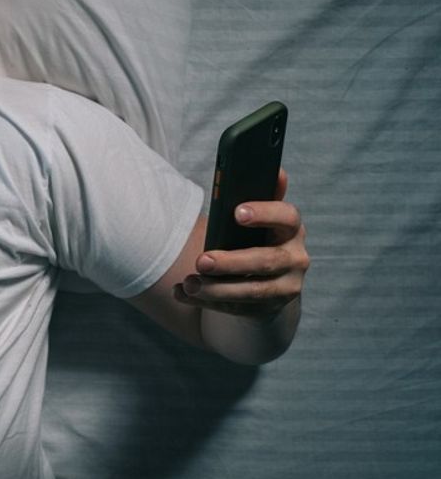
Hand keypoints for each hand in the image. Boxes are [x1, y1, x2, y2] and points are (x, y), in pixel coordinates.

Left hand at [175, 169, 309, 317]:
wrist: (267, 281)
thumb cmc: (254, 238)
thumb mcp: (258, 218)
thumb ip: (261, 195)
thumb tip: (277, 169)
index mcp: (290, 228)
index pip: (287, 217)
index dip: (264, 213)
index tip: (236, 212)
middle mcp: (295, 258)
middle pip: (266, 260)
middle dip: (231, 262)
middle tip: (200, 261)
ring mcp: (285, 287)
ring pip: (252, 291)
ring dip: (216, 289)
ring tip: (189, 284)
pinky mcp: (268, 309)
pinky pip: (237, 308)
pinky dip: (206, 302)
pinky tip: (183, 293)